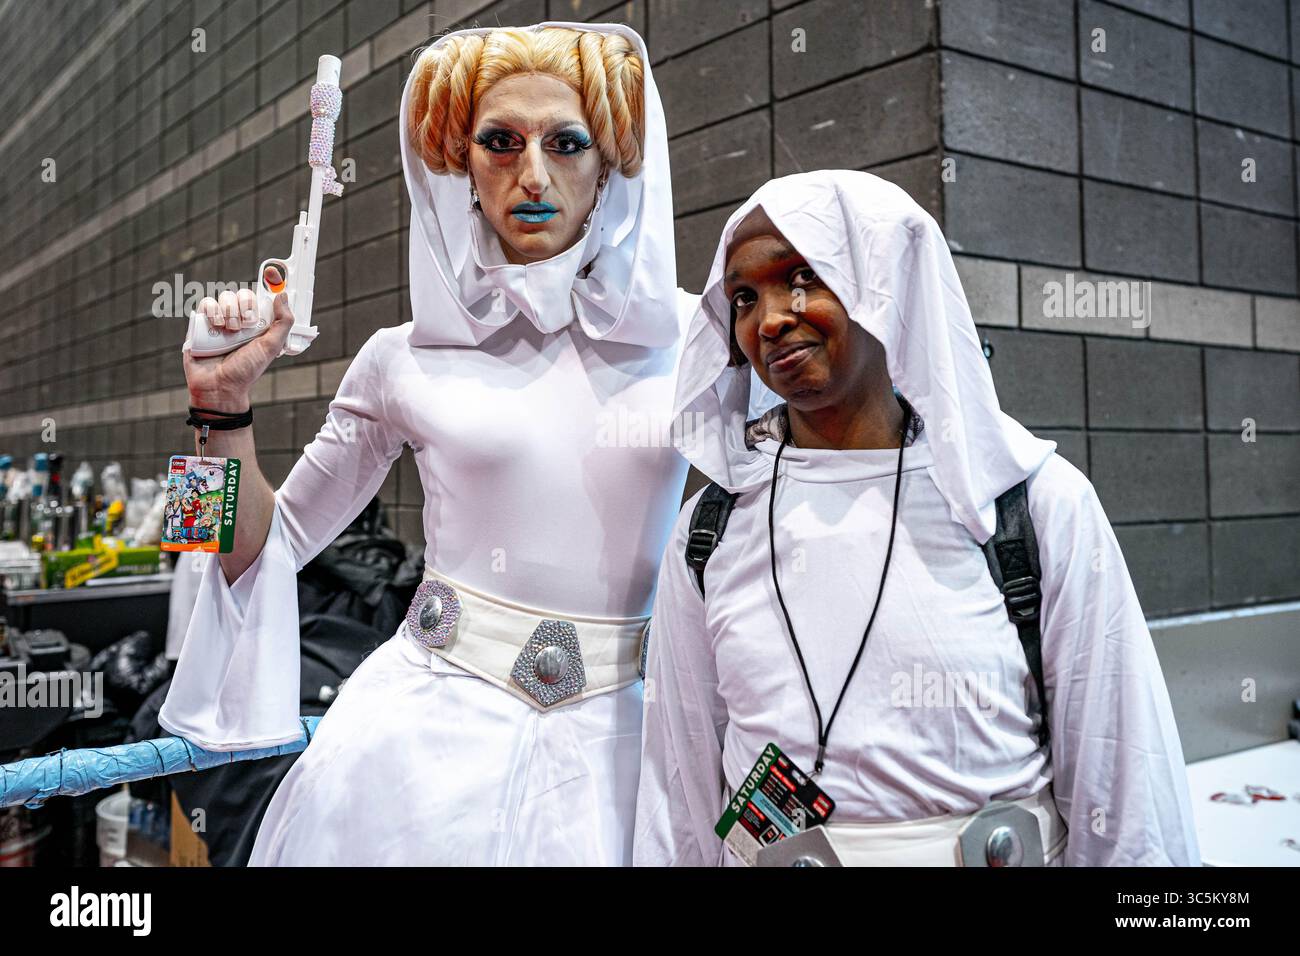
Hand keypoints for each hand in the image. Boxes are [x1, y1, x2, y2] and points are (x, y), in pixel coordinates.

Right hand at [184, 265, 294, 408]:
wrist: (219, 386)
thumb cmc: (246, 370)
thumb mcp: (271, 347)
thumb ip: (282, 322)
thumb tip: (283, 295)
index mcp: (258, 323)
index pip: (262, 297)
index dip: (267, 285)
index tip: (273, 273)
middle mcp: (239, 319)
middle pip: (242, 293)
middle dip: (245, 306)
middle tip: (246, 325)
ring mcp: (220, 320)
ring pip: (224, 296)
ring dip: (229, 311)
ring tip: (230, 331)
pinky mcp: (201, 323)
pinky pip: (206, 303)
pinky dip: (212, 312)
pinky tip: (216, 327)